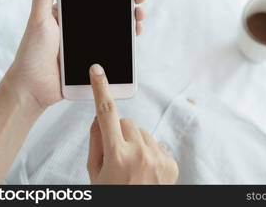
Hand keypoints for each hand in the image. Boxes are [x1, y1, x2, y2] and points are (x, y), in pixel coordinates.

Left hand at [6, 0, 145, 108]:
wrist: (34, 87)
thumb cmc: (31, 52)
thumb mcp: (38, 18)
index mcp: (71, 10)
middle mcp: (83, 23)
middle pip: (112, 5)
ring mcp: (92, 40)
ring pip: (119, 24)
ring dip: (133, 15)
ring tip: (139, 13)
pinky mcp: (98, 57)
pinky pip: (118, 45)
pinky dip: (129, 37)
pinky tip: (135, 32)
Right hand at [87, 64, 178, 184]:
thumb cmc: (112, 194)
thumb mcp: (94, 173)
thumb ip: (95, 142)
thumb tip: (98, 118)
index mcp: (117, 156)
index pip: (106, 114)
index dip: (101, 89)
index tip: (98, 71)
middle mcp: (140, 154)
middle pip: (126, 122)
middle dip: (119, 132)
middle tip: (117, 154)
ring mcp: (158, 158)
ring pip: (142, 132)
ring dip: (135, 142)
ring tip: (132, 165)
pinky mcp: (171, 164)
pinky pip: (157, 144)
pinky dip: (150, 151)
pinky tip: (145, 170)